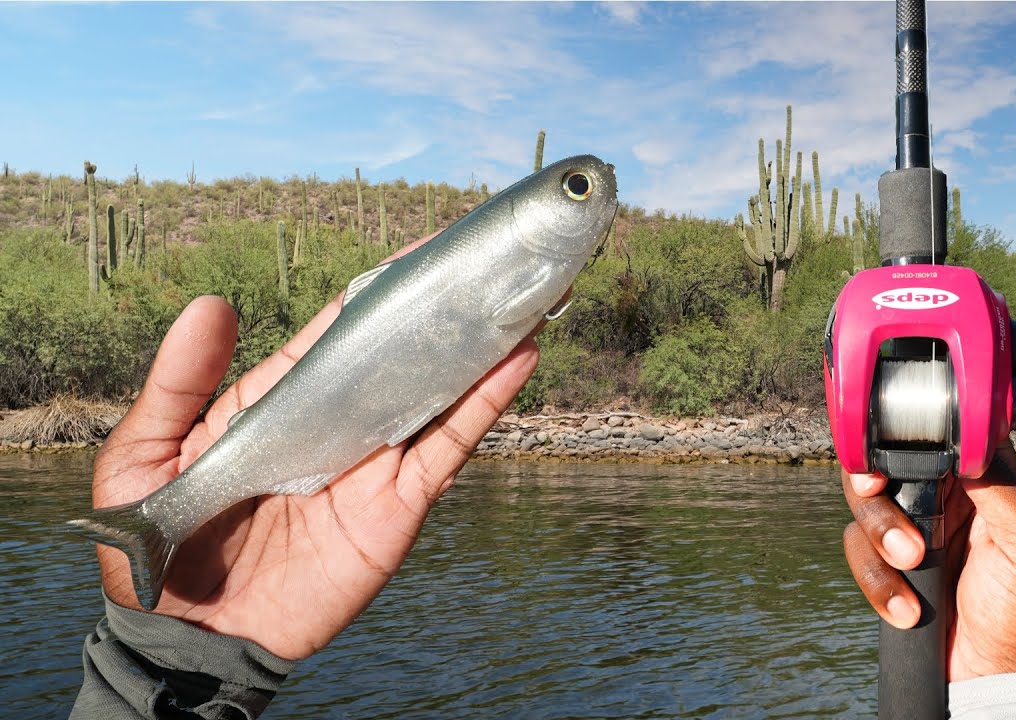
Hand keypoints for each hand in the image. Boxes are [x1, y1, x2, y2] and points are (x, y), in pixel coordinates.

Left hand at [91, 235, 540, 660]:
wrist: (191, 638)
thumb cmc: (152, 548)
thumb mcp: (142, 456)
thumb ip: (177, 383)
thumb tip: (212, 302)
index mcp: (280, 402)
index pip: (338, 332)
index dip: (377, 290)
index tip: (415, 250)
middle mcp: (336, 424)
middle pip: (400, 355)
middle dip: (441, 311)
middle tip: (485, 262)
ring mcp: (372, 464)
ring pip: (438, 393)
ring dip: (478, 348)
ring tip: (520, 298)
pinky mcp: (398, 506)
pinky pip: (448, 448)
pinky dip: (484, 404)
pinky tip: (517, 360)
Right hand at [841, 442, 1015, 680]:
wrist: (1005, 681)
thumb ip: (1000, 485)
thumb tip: (965, 437)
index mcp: (986, 484)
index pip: (937, 439)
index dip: (906, 440)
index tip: (886, 460)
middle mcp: (948, 503)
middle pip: (886, 469)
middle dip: (881, 499)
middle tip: (889, 517)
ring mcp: (917, 536)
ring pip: (867, 512)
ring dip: (879, 543)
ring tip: (912, 568)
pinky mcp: (895, 571)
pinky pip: (862, 557)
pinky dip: (877, 582)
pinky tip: (908, 607)